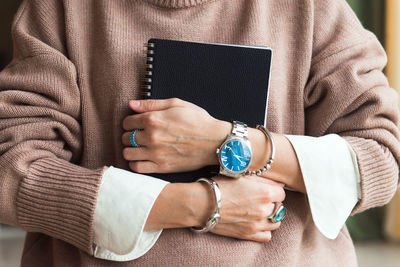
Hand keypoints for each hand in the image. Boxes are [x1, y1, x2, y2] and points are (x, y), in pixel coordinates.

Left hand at [122, 98, 230, 172]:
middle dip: (130, 135)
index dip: (131, 122)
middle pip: (126, 138)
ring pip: (128, 154)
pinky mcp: (161, 167)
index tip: (138, 124)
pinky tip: (143, 159)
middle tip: (140, 136)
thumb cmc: (198, 120)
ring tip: (140, 148)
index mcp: (153, 119)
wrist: (215, 141)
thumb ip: (152, 103)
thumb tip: (131, 104)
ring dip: (130, 150)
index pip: (127, 122)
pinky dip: (136, 164)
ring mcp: (155, 153)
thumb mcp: (177, 104)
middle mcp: (151, 137)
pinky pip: (137, 168)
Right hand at [145, 175, 284, 241]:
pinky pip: (267, 236)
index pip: (281, 193)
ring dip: (270, 216)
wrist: (202, 203)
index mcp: (265, 193)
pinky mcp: (248, 234)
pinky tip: (256, 222)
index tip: (265, 188)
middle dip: (271, 202)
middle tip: (258, 198)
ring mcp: (257, 224)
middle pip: (279, 207)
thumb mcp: (241, 175)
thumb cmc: (219, 185)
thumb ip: (263, 179)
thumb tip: (279, 184)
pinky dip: (264, 229)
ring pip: (276, 222)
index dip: (273, 189)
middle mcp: (264, 210)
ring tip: (258, 210)